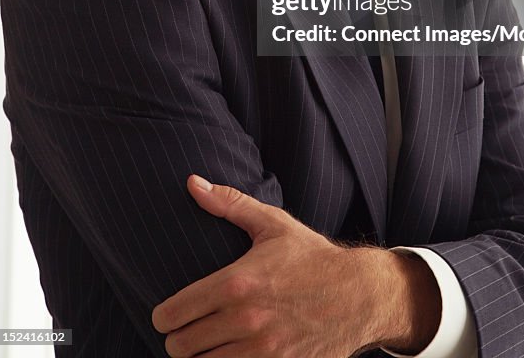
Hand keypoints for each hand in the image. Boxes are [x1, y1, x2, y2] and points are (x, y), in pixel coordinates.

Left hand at [152, 176, 440, 357]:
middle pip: (181, 346)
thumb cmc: (312, 257)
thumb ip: (228, 203)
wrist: (359, 294)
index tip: (167, 314)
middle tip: (185, 331)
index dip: (163, 316)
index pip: (174, 313)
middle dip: (177, 339)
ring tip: (204, 345)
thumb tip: (192, 182)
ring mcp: (262, 352)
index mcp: (238, 282)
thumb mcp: (272, 225)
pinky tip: (227, 355)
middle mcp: (246, 320)